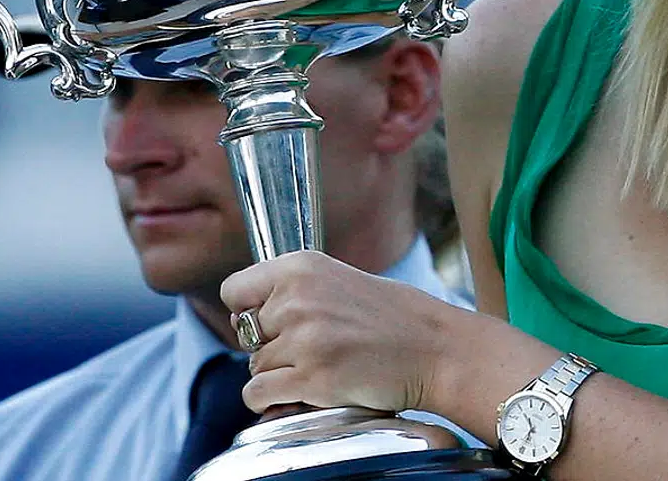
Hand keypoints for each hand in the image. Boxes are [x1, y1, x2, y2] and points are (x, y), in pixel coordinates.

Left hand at [220, 250, 453, 414]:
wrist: (434, 348)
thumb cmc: (392, 317)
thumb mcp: (338, 280)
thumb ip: (292, 291)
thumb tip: (242, 319)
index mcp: (301, 267)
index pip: (233, 290)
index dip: (248, 310)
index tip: (269, 321)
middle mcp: (297, 298)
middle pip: (245, 334)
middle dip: (270, 346)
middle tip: (310, 349)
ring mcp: (304, 339)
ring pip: (254, 366)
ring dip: (278, 374)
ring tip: (320, 368)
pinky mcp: (312, 378)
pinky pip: (258, 395)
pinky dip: (271, 401)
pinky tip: (301, 392)